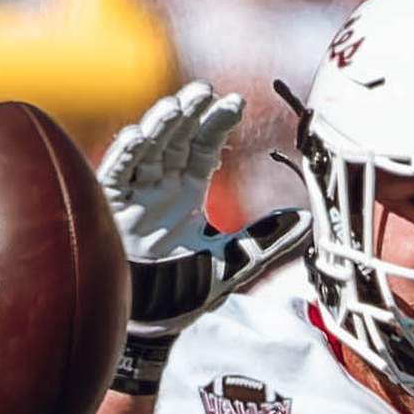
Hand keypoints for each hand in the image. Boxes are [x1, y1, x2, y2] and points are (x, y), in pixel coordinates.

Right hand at [97, 82, 309, 394]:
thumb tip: (305, 221)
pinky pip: (114, 174)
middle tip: (205, 91)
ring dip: (158, 126)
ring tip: (175, 105)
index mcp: (188, 194)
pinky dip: (123, 155)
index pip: (203, 147)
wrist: (149, 322)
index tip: (235, 102)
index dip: (217, 123)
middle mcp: (160, 187)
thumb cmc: (182, 293)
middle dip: (188, 114)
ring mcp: (134, 195)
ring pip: (145, 149)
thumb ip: (263, 240)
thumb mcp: (231, 262)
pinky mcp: (108, 207)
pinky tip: (137, 135)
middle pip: (174, 139)